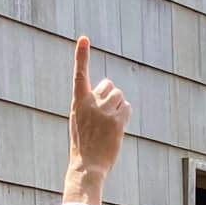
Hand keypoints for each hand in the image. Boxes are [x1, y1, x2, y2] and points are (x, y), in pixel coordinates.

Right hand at [66, 37, 128, 202]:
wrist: (87, 166)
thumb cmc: (83, 144)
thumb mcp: (79, 120)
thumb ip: (90, 103)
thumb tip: (110, 90)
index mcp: (78, 101)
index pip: (79, 74)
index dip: (81, 55)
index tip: (84, 39)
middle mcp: (91, 103)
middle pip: (109, 85)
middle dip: (110, 96)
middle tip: (104, 115)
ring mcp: (104, 112)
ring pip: (119, 96)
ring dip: (118, 107)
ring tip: (109, 124)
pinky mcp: (117, 122)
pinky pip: (127, 108)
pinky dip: (125, 115)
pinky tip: (117, 128)